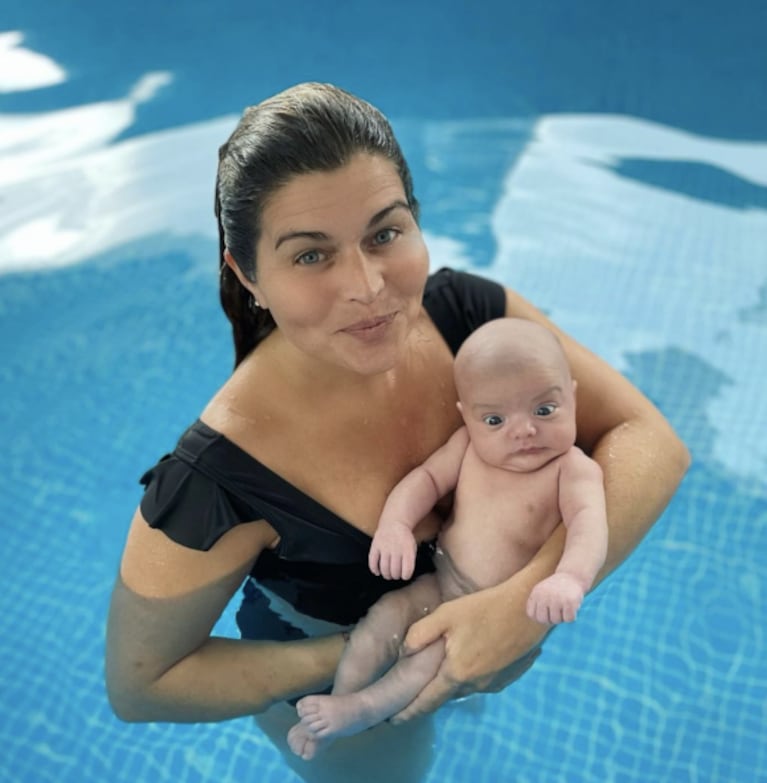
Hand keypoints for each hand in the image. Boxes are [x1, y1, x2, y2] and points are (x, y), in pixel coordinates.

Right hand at [368, 522, 416, 579]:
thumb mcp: (412, 548)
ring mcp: (384, 547)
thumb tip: (405, 574)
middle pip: (395, 571)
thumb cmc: (404, 538)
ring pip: (384, 568)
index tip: (405, 576)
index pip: (407, 570)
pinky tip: (377, 572)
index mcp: (407, 550)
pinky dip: (374, 569)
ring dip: (386, 575)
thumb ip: (410, 561)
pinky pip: (372, 561)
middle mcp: (396, 549)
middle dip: (396, 576)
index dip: (406, 576)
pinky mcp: (375, 545)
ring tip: (388, 574)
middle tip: (396, 575)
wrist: (395, 522)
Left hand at [390, 581, 547, 722]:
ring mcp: (494, 684)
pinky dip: (471, 676)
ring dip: (451, 684)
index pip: (427, 701)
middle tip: (412, 693)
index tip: (393, 721)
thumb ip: (420, 634)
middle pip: (445, 695)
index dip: (409, 712)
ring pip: (464, 688)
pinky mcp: (507, 677)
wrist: (528, 608)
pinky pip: (481, 682)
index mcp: (457, 673)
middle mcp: (475, 686)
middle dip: (429, 696)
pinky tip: (471, 659)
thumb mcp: (446, 614)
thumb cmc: (485, 608)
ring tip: (442, 673)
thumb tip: (403, 653)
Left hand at [526, 572, 584, 623]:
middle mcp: (544, 596)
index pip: (532, 614)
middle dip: (550, 619)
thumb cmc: (556, 588)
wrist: (572, 576)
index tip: (547, 612)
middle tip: (557, 612)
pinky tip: (572, 608)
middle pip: (543, 620)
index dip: (540, 616)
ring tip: (564, 607)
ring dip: (562, 618)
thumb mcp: (541, 591)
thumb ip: (536, 603)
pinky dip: (571, 617)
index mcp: (536, 593)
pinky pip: (568, 619)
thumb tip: (535, 618)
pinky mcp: (569, 602)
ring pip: (556, 620)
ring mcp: (556, 599)